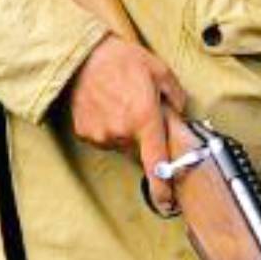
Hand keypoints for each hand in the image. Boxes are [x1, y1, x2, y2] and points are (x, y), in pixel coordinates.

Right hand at [64, 28, 194, 214]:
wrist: (82, 55)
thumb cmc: (122, 60)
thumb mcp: (160, 72)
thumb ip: (176, 97)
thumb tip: (178, 114)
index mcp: (144, 119)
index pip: (157, 162)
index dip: (163, 188)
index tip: (167, 203)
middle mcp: (122, 132)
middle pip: (140, 149)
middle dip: (144, 134)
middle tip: (139, 108)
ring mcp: (101, 135)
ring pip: (121, 144)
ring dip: (124, 130)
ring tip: (119, 102)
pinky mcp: (85, 133)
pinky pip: (103, 138)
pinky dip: (107, 127)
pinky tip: (105, 106)